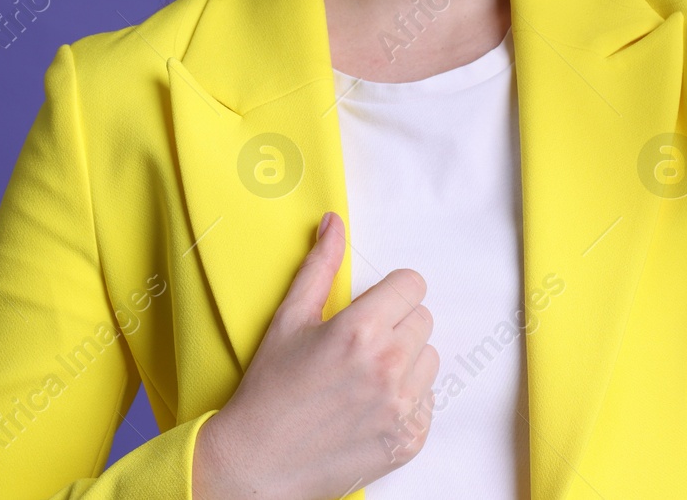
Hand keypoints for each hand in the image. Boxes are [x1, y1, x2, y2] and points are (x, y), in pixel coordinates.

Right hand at [194, 212, 438, 499]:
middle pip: (423, 319)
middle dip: (397, 324)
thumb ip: (319, 266)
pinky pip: (428, 400)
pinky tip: (370, 405)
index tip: (371, 306)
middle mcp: (389, 368)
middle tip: (359, 344)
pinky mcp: (409, 440)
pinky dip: (406, 400)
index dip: (391, 292)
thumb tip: (334, 222)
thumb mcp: (289, 319)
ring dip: (406, 361)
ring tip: (364, 375)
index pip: (413, 285)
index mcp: (362, 331)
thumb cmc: (269, 389)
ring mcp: (402, 408)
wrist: (257, 464)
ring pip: (430, 359)